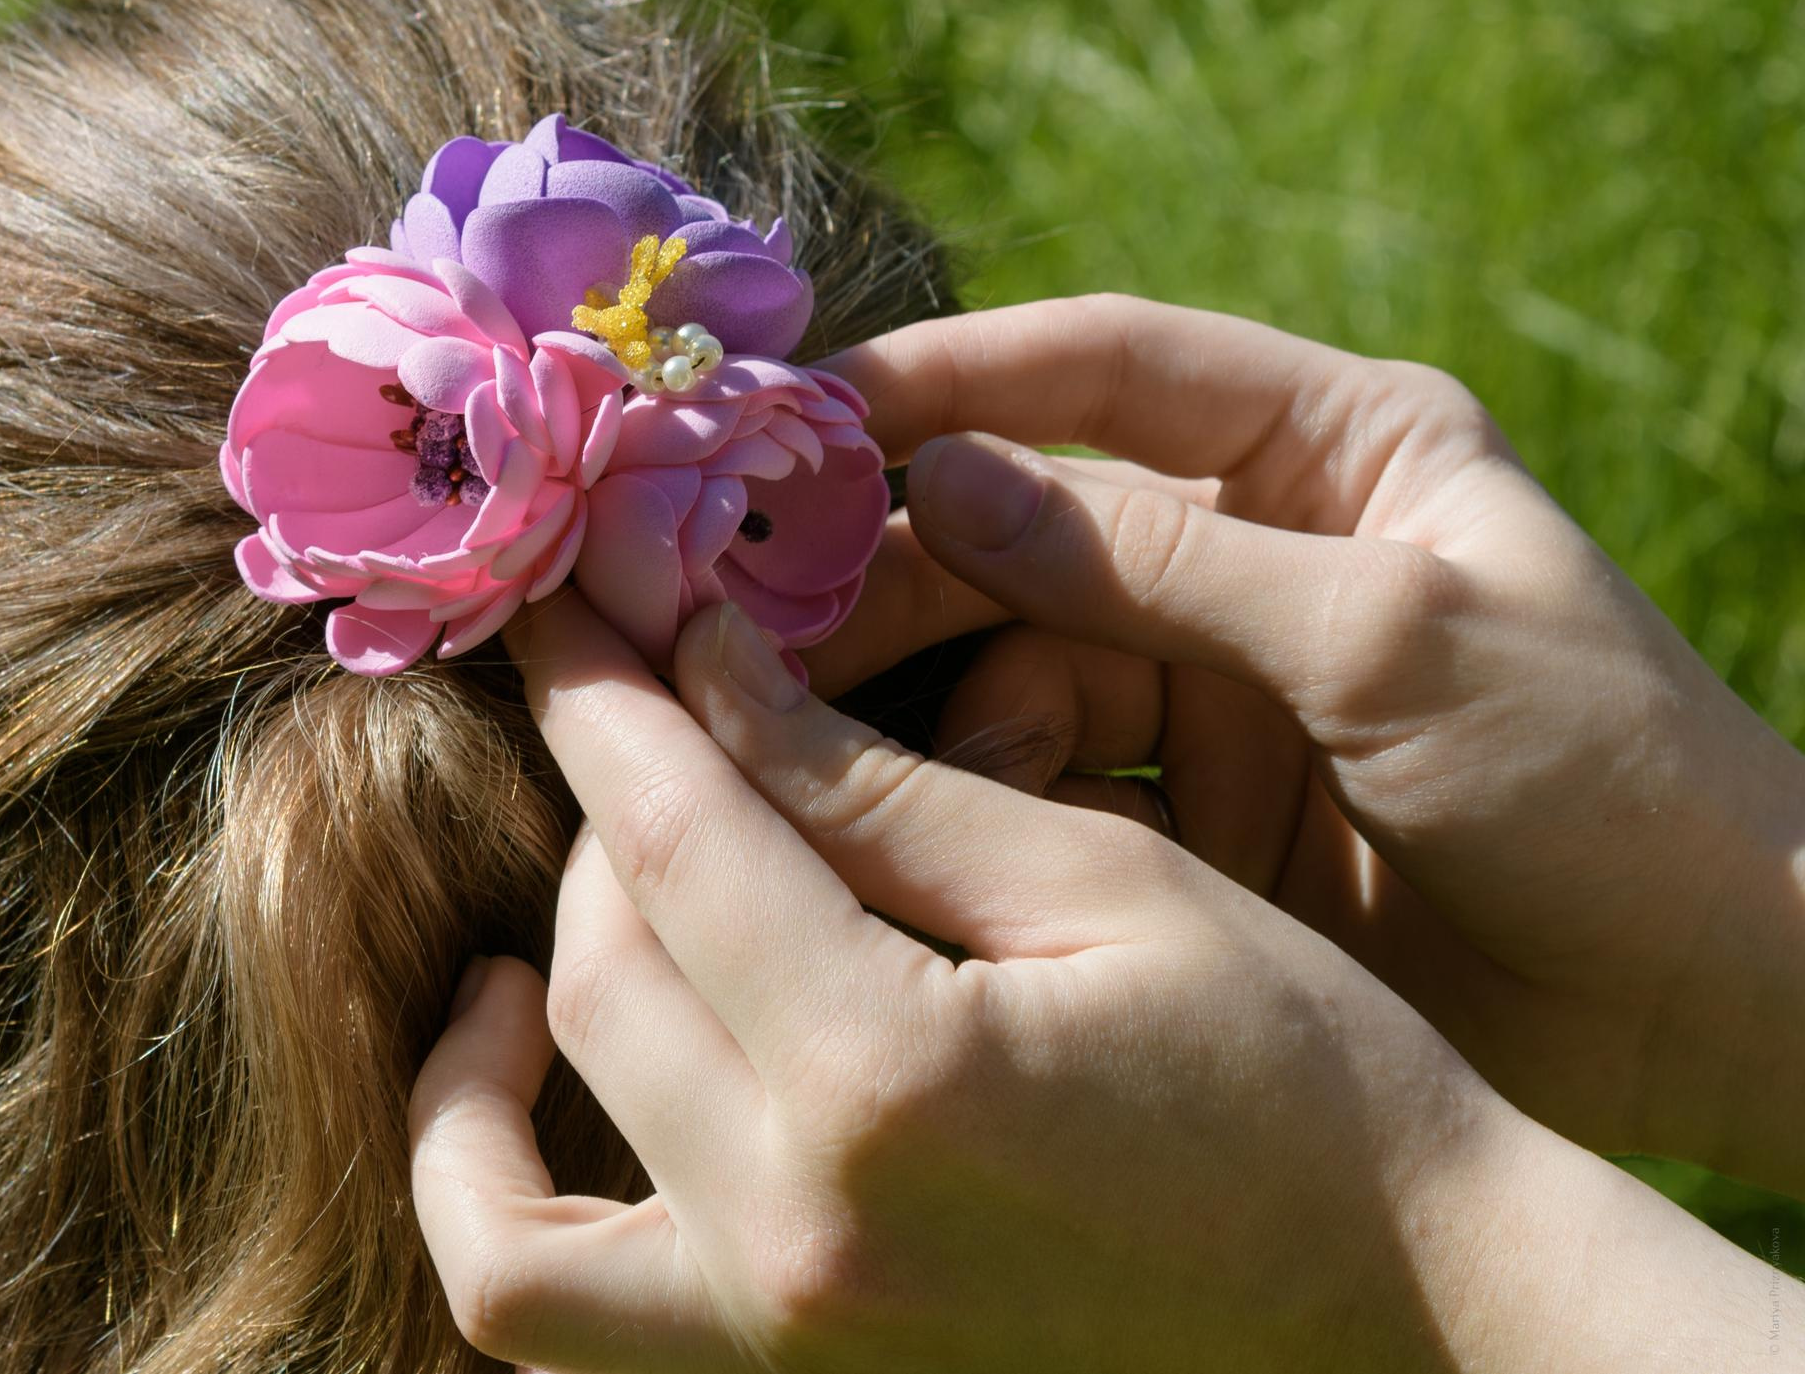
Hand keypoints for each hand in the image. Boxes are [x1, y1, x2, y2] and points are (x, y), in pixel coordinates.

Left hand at [406, 597, 1762, 1371]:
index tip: (556, 602)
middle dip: (603, 820)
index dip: (600, 694)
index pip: (668, 834)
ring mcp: (780, 1347)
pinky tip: (553, 1092)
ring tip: (537, 940)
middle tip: (657, 730)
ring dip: (485, 1058)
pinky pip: (560, 1314)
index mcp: (885, 1076)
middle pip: (597, 973)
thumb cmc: (1302, 1074)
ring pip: (505, 1199)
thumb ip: (876, 784)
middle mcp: (795, 1236)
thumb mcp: (1102, 881)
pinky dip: (500, 1203)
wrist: (1416, 1317)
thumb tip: (704, 665)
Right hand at [825, 294, 1804, 1191]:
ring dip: (923, 686)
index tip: (799, 405)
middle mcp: (1248, 545)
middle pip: (1027, 516)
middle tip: (754, 611)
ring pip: (1012, 648)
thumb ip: (1165, 559)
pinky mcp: (1190, 803)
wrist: (1717, 1008)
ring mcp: (1212, 677)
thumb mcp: (1393, 641)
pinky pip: (1044, 770)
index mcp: (1326, 448)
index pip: (1102, 365)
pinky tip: (907, 821)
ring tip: (812, 733)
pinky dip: (973, 789)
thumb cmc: (1606, 777)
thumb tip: (944, 478)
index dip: (947, 373)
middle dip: (899, 555)